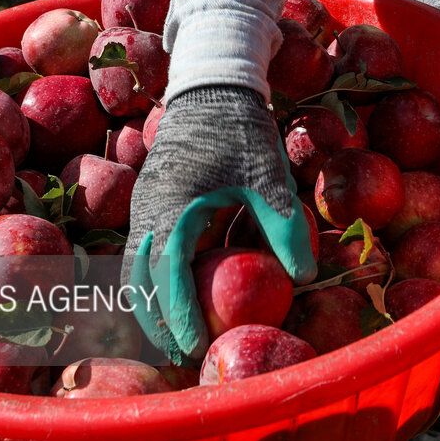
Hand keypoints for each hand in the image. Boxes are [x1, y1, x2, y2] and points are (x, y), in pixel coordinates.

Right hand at [121, 86, 315, 363]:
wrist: (210, 84)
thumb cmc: (240, 129)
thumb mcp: (268, 176)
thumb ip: (283, 225)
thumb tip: (304, 276)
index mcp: (173, 207)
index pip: (167, 274)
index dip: (178, 315)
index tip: (194, 346)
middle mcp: (148, 210)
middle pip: (140, 279)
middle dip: (157, 321)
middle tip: (181, 356)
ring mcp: (143, 204)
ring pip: (135, 266)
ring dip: (150, 303)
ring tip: (172, 338)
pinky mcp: (149, 199)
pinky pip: (142, 248)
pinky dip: (151, 279)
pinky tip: (173, 296)